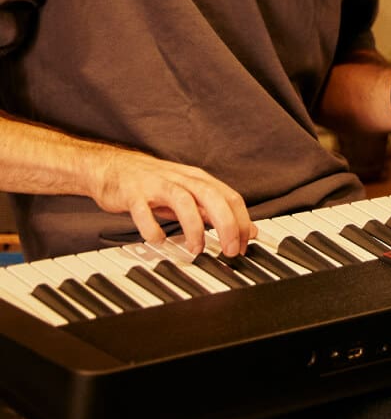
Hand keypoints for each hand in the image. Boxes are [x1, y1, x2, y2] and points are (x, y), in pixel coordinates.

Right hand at [88, 146, 255, 256]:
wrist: (114, 167)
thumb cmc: (155, 184)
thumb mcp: (190, 194)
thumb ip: (216, 211)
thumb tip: (248, 230)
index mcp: (198, 180)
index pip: (230, 197)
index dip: (242, 222)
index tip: (245, 246)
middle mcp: (181, 179)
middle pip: (212, 196)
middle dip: (226, 224)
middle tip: (231, 251)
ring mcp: (157, 185)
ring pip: (183, 200)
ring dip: (194, 227)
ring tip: (197, 249)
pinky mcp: (133, 193)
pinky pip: (144, 211)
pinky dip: (153, 227)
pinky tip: (158, 240)